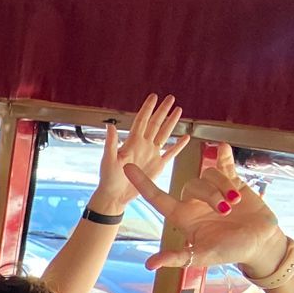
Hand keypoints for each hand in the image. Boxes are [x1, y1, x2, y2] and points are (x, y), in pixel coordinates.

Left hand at [94, 93, 185, 214]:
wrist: (116, 196)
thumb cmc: (108, 178)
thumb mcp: (108, 159)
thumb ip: (111, 142)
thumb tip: (109, 125)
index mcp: (132, 142)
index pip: (141, 121)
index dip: (147, 108)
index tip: (154, 96)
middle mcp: (143, 145)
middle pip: (155, 123)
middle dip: (163, 110)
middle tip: (170, 98)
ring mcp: (152, 154)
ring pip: (164, 134)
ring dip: (171, 123)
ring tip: (178, 110)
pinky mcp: (158, 165)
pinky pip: (171, 153)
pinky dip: (178, 145)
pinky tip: (185, 137)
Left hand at [125, 143, 283, 276]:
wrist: (260, 243)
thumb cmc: (230, 251)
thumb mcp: (203, 256)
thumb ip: (178, 257)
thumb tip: (149, 265)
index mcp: (183, 217)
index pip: (158, 198)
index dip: (143, 183)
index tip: (126, 167)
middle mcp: (194, 202)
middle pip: (192, 185)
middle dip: (211, 195)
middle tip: (227, 210)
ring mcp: (214, 190)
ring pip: (209, 175)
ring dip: (224, 186)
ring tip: (237, 203)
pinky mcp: (233, 182)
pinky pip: (224, 164)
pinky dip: (224, 156)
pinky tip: (222, 148)